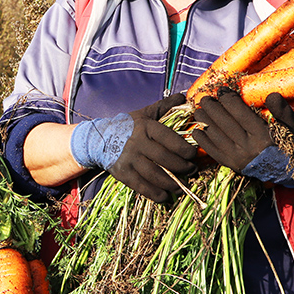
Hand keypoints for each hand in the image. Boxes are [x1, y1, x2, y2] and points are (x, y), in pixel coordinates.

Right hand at [70, 93, 197, 203]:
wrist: (99, 139)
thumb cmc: (129, 125)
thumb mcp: (145, 113)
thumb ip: (165, 106)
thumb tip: (184, 96)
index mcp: (145, 127)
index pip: (169, 139)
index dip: (185, 149)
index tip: (194, 155)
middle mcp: (137, 143)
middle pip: (165, 159)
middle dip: (183, 167)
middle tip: (192, 171)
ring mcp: (129, 159)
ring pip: (155, 175)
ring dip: (172, 183)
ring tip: (182, 185)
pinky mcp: (123, 174)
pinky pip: (142, 186)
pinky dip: (156, 194)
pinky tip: (166, 196)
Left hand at [191, 91, 293, 187]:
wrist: (286, 172)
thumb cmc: (288, 144)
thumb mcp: (291, 126)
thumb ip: (282, 110)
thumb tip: (271, 95)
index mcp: (262, 136)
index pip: (240, 113)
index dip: (228, 100)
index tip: (221, 90)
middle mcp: (248, 147)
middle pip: (224, 123)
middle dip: (212, 108)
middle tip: (204, 99)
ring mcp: (237, 158)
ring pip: (216, 136)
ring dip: (205, 122)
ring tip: (199, 111)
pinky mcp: (231, 165)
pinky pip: (212, 152)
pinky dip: (202, 141)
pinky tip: (197, 130)